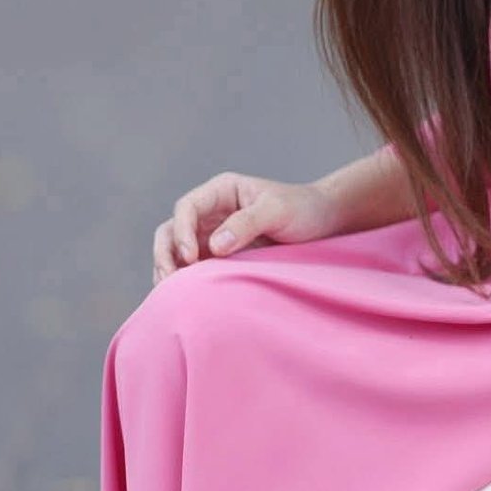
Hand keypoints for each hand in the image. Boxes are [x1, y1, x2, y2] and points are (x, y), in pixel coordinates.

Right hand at [151, 172, 334, 283]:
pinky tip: (183, 298)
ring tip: (171, 293)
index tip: (191, 257)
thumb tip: (215, 246)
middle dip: (166, 253)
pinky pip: (194, 269)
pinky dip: (184, 281)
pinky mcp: (220, 257)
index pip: (187, 208)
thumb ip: (247, 223)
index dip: (182, 232)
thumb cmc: (303, 209)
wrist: (324, 222)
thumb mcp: (278, 210)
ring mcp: (213, 235)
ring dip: (169, 269)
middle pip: (172, 229)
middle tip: (169, 279)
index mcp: (222, 192)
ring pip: (177, 251)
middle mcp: (212, 212)